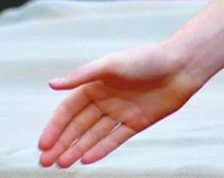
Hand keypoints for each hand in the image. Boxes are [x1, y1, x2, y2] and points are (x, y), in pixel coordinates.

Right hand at [38, 42, 200, 167]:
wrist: (181, 66)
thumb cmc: (146, 59)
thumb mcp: (112, 64)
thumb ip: (83, 75)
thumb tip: (51, 84)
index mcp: (97, 82)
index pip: (69, 108)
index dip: (55, 126)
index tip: (42, 145)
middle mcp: (107, 98)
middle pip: (78, 125)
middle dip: (61, 143)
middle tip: (45, 163)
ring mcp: (121, 111)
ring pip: (93, 135)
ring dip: (77, 149)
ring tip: (62, 165)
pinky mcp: (136, 122)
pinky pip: (114, 139)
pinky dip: (100, 150)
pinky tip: (86, 160)